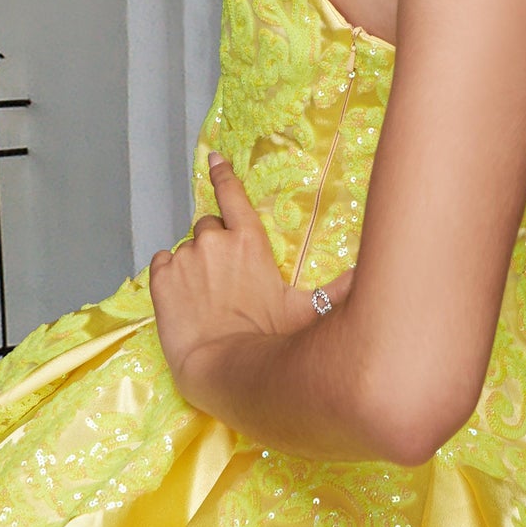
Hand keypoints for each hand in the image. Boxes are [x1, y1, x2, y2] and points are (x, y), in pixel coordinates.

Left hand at [149, 154, 354, 410]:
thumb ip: (337, 288)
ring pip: (186, 249)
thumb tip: (365, 275)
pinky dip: (168, 277)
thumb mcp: (305, 310)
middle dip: (214, 246)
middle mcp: (215, 240)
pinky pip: (160, 264)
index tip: (215, 159)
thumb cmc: (266, 339)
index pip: (232, 194)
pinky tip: (181, 299)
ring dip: (193, 265)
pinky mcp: (160, 277)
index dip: (223, 174)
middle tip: (222, 281)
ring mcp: (185, 257)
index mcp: (248, 240)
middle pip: (208, 227)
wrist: (219, 367)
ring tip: (203, 298)